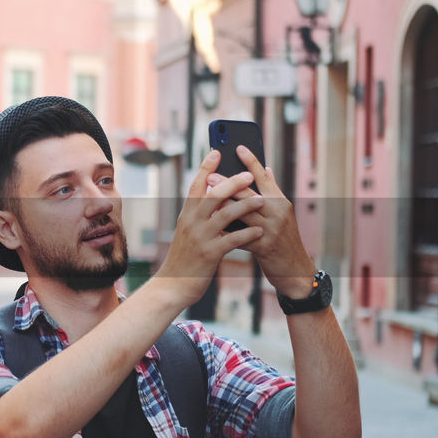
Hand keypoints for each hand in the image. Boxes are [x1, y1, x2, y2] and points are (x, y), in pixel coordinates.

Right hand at [155, 150, 265, 306]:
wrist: (173, 285)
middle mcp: (191, 222)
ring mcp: (200, 237)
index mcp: (186, 215)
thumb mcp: (188, 232)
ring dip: (246, 205)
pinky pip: (232, 239)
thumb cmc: (185, 258)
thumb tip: (215, 196)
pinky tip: (260, 232)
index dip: (206, 167)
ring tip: (263, 201)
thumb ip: (200, 215)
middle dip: (232, 182)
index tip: (216, 152)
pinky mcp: (209, 254)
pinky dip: (248, 234)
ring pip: (225, 214)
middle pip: (212, 195)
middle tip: (249, 174)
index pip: (196, 185)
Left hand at [205, 145, 315, 297]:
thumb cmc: (284, 239)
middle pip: (250, 193)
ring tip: (207, 195)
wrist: (295, 270)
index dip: (251, 161)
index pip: (264, 177)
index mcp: (281, 201)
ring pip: (243, 213)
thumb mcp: (282, 213)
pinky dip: (225, 231)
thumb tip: (266, 169)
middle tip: (211, 173)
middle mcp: (278, 213)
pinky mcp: (263, 247)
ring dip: (223, 203)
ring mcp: (271, 230)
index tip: (238, 147)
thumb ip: (272, 192)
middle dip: (229, 183)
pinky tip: (210, 224)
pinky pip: (239, 236)